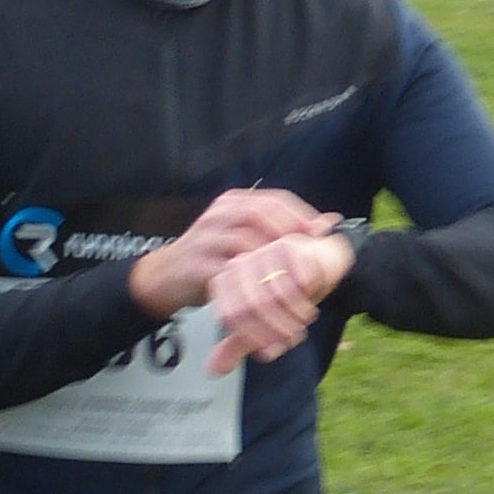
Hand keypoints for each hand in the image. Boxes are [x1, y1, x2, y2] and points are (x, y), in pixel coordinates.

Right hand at [127, 187, 327, 321]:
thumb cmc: (212, 257)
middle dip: (290, 231)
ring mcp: (205, 240)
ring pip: (246, 243)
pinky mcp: (197, 267)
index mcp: (231, 203)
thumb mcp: (244, 235)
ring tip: (295, 275)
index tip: (320, 233)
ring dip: (273, 260)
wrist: (163, 278)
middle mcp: (218, 216)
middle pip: (260, 214)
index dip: (300, 215)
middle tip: (312, 252)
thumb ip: (281, 229)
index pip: (272, 200)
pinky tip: (271, 293)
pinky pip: (230, 273)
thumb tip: (330, 222)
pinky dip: (253, 282)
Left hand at [198, 230, 351, 370]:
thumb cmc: (286, 293)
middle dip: (275, 330)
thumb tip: (214, 371)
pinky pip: (296, 282)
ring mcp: (262, 253)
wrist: (318, 264)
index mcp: (226, 281)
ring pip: (275, 295)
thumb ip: (238, 344)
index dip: (252, 337)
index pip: (230, 316)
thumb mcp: (261, 324)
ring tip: (302, 322)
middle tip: (291, 338)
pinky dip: (305, 301)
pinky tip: (310, 302)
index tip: (270, 349)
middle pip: (251, 307)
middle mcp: (240, 264)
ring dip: (293, 318)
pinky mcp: (287, 247)